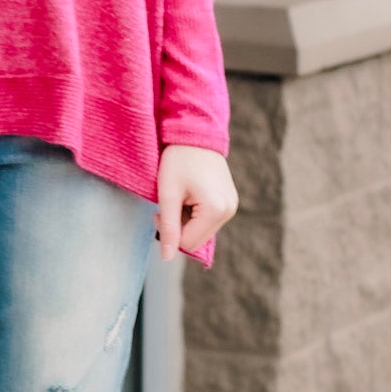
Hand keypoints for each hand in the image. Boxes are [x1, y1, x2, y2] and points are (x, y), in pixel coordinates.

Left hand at [155, 145, 237, 259]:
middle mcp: (229, 211)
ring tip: (181, 196)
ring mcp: (231, 206)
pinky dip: (195, 214)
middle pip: (197, 240)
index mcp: (215, 209)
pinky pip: (208, 221)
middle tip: (170, 202)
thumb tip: (167, 258)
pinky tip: (190, 194)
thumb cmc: (178, 160)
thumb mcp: (167, 193)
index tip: (159, 210)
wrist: (196, 133)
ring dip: (186, 220)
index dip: (168, 231)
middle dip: (179, 227)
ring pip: (202, 231)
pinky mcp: (230, 202)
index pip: (187, 242)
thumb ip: (168, 227)